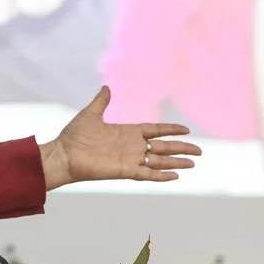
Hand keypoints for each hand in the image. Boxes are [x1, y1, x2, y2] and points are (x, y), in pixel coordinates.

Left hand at [39, 87, 201, 189]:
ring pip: (159, 161)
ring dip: (176, 162)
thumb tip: (106, 87)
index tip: (186, 130)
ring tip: (193, 163)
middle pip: (162, 147)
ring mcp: (129, 159)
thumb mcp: (90, 114)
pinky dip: (161, 175)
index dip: (170, 130)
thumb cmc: (74, 136)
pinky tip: (175, 176)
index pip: (155, 131)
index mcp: (127, 132)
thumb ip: (102, 101)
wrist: (63, 154)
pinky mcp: (124, 171)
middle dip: (181, 148)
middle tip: (199, 150)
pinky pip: (147, 174)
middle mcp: (131, 146)